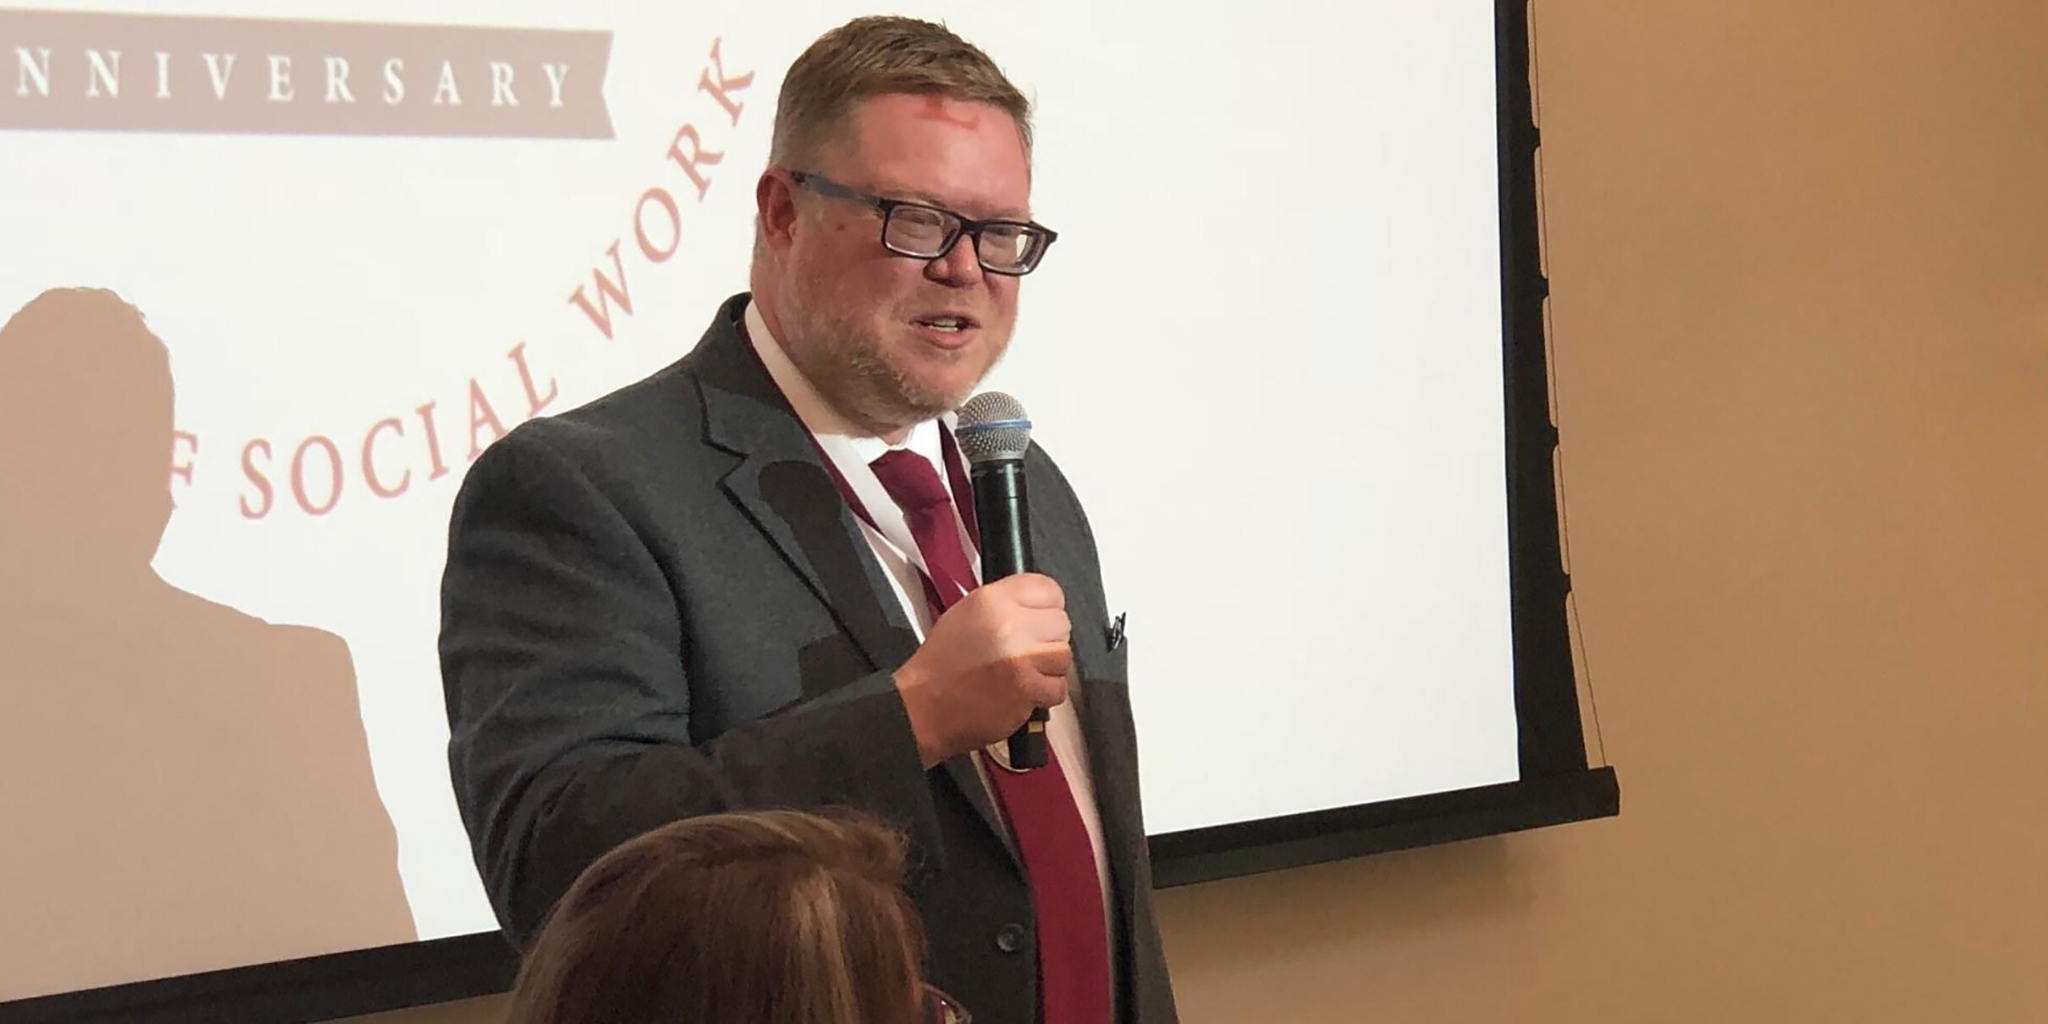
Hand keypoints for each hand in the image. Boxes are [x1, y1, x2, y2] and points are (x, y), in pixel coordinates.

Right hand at [894, 573, 1071, 767]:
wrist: (924, 706)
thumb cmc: (943, 664)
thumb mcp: (966, 613)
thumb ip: (1006, 603)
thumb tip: (1040, 607)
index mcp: (992, 599)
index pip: (1048, 589)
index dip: (1046, 607)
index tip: (1038, 620)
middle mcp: (1009, 624)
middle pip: (1061, 623)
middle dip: (1047, 639)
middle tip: (1025, 652)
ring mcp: (1021, 657)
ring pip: (1063, 656)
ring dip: (1048, 668)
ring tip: (1022, 673)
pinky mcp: (1027, 688)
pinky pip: (1058, 687)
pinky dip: (1044, 694)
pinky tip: (1022, 692)